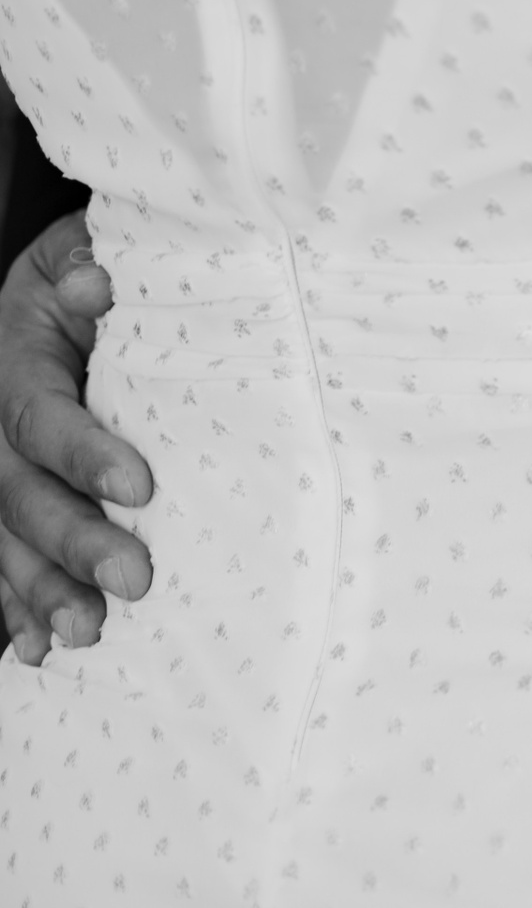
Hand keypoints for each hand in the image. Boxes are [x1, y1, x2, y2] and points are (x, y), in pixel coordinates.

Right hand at [0, 212, 154, 663]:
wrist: (46, 292)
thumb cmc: (87, 274)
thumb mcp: (81, 255)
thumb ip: (90, 269)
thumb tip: (95, 280)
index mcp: (14, 361)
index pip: (42, 416)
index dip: (86, 453)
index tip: (142, 484)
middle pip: (17, 495)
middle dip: (72, 543)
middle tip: (135, 581)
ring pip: (0, 542)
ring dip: (40, 593)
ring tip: (88, 635)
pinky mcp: (0, 508)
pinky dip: (13, 610)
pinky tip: (41, 652)